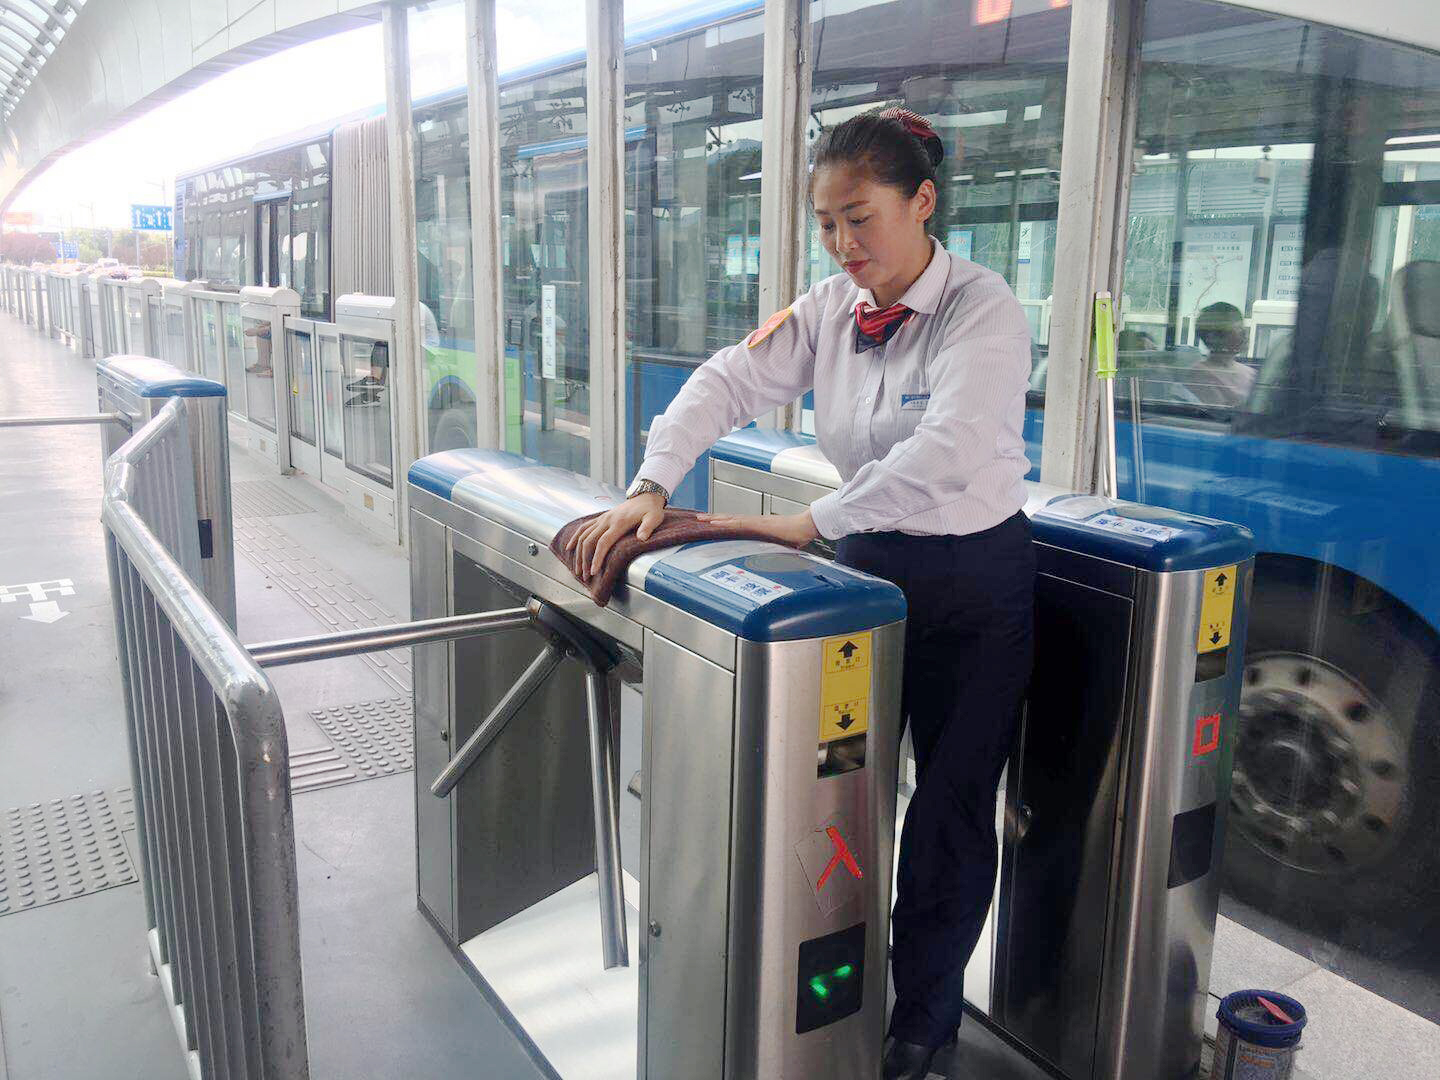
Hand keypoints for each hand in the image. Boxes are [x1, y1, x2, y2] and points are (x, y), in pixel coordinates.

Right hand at [565, 493, 665, 582]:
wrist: (645, 496)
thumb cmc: (650, 509)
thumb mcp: (654, 517)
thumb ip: (648, 527)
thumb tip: (642, 538)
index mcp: (619, 522)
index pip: (604, 542)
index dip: (597, 557)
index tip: (593, 571)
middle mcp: (607, 520)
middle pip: (590, 541)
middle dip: (585, 560)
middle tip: (585, 576)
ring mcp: (602, 519)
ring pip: (584, 535)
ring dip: (578, 553)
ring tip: (578, 569)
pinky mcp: (601, 518)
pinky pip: (584, 527)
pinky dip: (575, 538)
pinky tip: (569, 548)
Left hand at [696, 510, 819, 548]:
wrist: (806, 527)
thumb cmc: (797, 534)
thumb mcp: (781, 547)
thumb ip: (773, 552)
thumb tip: (771, 561)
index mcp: (758, 527)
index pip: (736, 524)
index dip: (723, 523)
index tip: (710, 524)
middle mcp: (755, 522)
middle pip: (729, 519)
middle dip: (713, 518)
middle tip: (698, 518)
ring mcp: (756, 522)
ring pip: (731, 519)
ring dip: (715, 519)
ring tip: (701, 519)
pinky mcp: (759, 524)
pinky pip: (739, 523)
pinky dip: (726, 522)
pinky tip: (716, 523)